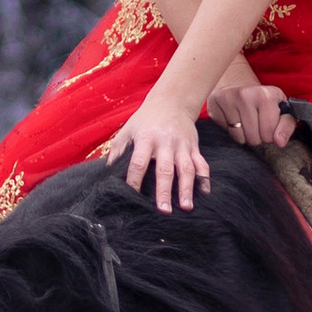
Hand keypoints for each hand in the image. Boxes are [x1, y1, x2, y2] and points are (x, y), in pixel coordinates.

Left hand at [99, 86, 213, 211]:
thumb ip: (118, 150)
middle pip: (165, 169)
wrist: (172, 101)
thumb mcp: (128, 129)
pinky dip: (204, 179)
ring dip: (187, 189)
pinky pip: (202, 164)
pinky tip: (204, 194)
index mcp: (146, 138)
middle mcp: (166, 142)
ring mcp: (182, 145)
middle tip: (164, 210)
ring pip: (186, 169)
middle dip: (165, 191)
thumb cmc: (146, 119)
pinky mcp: (194, 147)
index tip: (133, 196)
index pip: (139, 162)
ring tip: (186, 207)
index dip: (134, 180)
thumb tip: (107, 172)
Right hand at [204, 58, 290, 148]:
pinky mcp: (215, 103)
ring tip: (245, 123)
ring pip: (240, 138)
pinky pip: (227, 133)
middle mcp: (247, 94)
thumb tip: (280, 142)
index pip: (270, 132)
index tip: (267, 125)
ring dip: (244, 136)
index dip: (270, 135)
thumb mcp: (281, 110)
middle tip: (255, 125)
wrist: (238, 85)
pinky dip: (232, 132)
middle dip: (256, 137)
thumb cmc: (262, 102)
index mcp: (268, 94)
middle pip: (254, 137)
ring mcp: (229, 98)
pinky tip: (234, 120)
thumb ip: (286, 126)